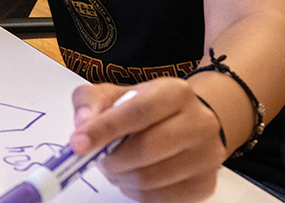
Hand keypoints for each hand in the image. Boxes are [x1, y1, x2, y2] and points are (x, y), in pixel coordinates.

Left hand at [71, 79, 224, 202]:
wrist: (187, 123)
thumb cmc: (146, 109)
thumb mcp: (116, 94)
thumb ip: (91, 102)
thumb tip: (82, 125)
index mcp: (176, 92)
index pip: (138, 111)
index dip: (105, 129)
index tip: (78, 144)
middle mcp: (200, 122)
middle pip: (146, 149)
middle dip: (112, 160)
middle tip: (99, 160)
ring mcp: (207, 155)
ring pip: (151, 178)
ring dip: (122, 178)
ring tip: (117, 167)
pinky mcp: (204, 184)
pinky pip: (160, 198)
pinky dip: (136, 192)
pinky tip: (134, 178)